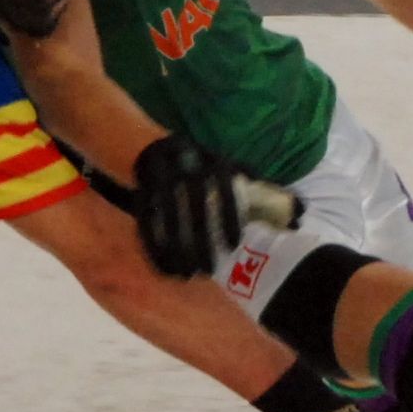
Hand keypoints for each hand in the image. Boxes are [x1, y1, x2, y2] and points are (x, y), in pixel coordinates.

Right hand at [131, 133, 247, 279]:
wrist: (130, 137)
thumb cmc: (182, 161)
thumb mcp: (209, 161)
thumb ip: (237, 178)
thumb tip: (281, 201)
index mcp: (209, 157)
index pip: (226, 186)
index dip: (230, 215)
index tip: (233, 246)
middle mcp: (187, 159)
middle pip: (197, 201)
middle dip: (203, 238)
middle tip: (209, 269)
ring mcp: (160, 168)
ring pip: (170, 210)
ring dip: (177, 245)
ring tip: (186, 274)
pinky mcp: (137, 182)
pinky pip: (146, 215)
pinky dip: (153, 242)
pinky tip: (161, 264)